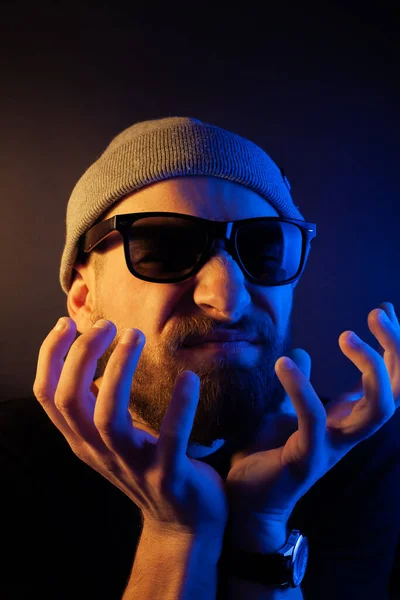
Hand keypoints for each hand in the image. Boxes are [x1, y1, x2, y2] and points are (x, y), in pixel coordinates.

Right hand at [33, 319, 227, 538]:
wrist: (182, 523)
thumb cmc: (147, 465)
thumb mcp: (113, 436)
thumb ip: (97, 403)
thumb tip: (88, 355)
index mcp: (83, 439)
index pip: (48, 396)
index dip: (49, 356)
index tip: (67, 323)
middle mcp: (99, 452)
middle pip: (70, 401)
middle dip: (81, 355)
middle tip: (107, 325)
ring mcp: (132, 466)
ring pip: (109, 417)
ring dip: (117, 371)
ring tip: (134, 336)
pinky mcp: (169, 476)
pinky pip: (170, 437)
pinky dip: (178, 406)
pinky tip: (188, 377)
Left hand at [225, 302, 398, 528]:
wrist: (248, 499)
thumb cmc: (267, 454)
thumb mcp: (283, 408)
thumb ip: (298, 383)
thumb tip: (299, 351)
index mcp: (346, 418)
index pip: (387, 380)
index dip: (392, 346)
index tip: (384, 309)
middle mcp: (349, 432)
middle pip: (396, 391)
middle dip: (397, 351)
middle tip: (378, 313)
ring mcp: (334, 447)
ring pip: (376, 409)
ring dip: (370, 368)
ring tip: (346, 334)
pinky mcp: (308, 458)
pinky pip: (314, 419)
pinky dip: (302, 388)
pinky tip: (282, 363)